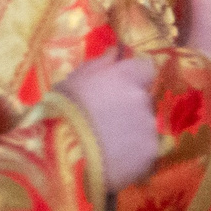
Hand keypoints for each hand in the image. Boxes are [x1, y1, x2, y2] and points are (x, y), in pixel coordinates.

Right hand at [56, 56, 160, 191]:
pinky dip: (133, 155)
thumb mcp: (73, 80)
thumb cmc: (60, 112)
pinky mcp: (150, 152)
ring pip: (145, 126)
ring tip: (105, 145)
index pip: (146, 68)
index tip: (121, 89)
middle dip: (130, 109)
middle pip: (144, 100)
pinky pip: (146, 151)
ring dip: (131, 133)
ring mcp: (149, 126)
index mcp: (125, 76)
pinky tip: (112, 160)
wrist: (59, 154)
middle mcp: (142, 98)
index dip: (135, 79)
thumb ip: (100, 63)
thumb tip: (117, 50)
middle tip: (105, 122)